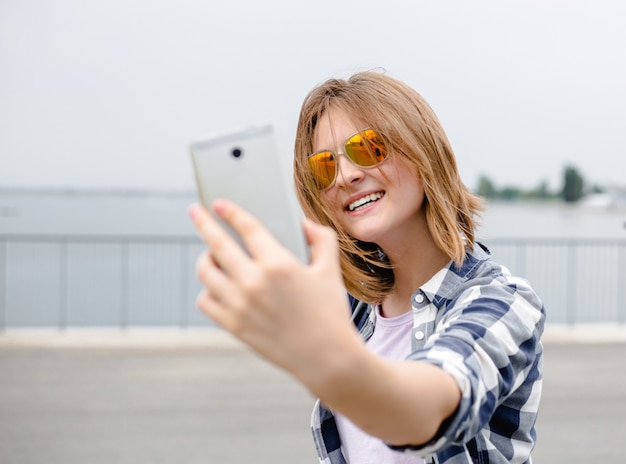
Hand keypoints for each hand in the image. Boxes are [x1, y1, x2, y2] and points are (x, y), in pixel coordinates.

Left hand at [189, 200, 360, 384]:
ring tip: (211, 254)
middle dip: (203, 223)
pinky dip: (208, 290)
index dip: (231, 212)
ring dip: (205, 258)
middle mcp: (255, 282)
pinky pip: (206, 300)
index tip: (219, 203)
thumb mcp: (331, 270)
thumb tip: (304, 225)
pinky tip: (218, 286)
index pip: (247, 227)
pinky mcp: (234, 325)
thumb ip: (321, 239)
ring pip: (206, 272)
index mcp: (279, 264)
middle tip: (195, 212)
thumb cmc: (331, 313)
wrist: (326, 358)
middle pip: (217, 244)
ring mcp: (240, 305)